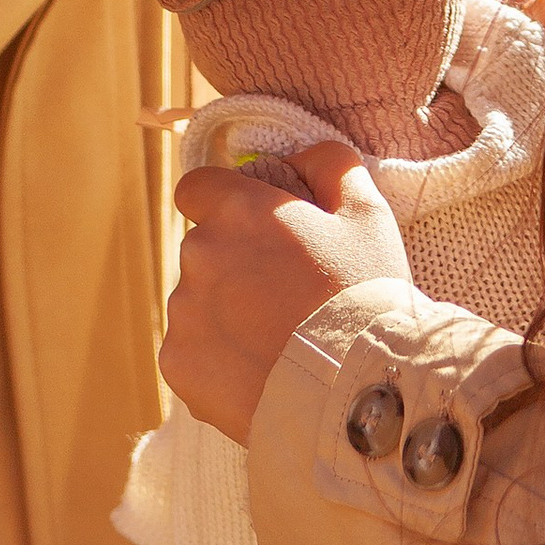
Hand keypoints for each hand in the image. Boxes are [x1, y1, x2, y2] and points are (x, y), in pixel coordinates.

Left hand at [163, 136, 409, 442]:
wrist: (350, 390)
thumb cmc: (362, 295)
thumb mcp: (367, 214)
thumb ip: (331, 165)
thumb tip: (303, 154)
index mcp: (239, 210)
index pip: (196, 187)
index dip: (222, 201)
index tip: (252, 225)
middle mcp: (199, 253)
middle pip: (204, 248)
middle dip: (235, 263)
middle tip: (285, 291)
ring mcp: (184, 312)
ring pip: (198, 301)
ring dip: (226, 311)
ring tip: (279, 339)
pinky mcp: (177, 364)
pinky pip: (192, 350)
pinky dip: (218, 357)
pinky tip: (261, 368)